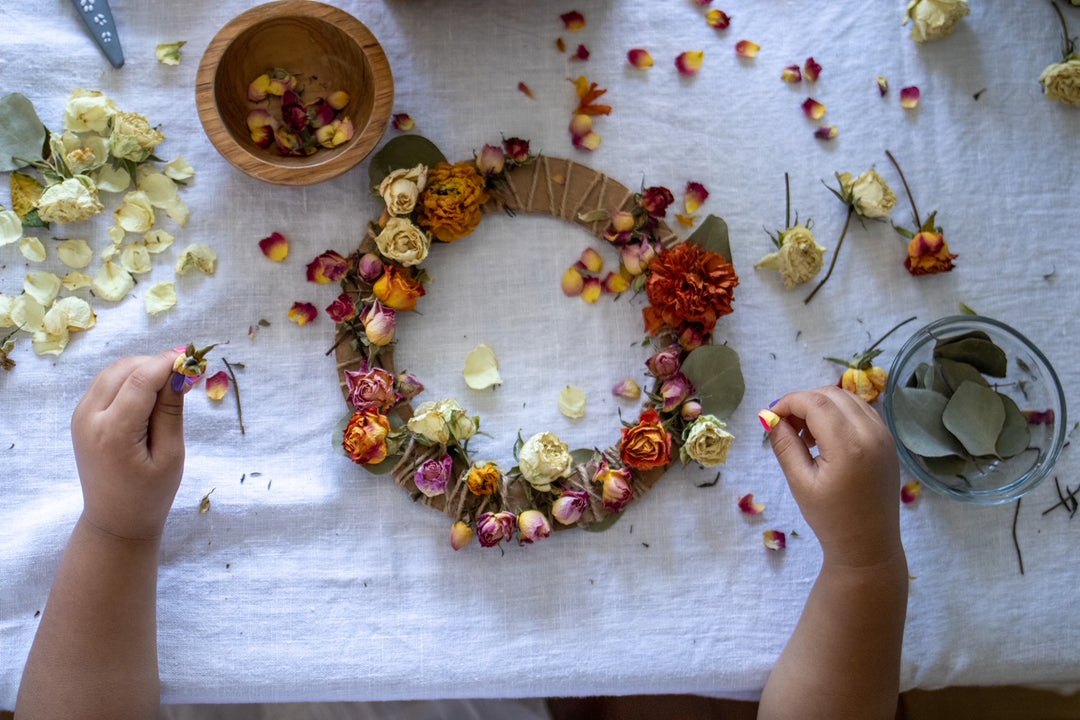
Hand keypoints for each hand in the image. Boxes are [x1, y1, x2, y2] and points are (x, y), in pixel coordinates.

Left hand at [71, 350, 185, 539]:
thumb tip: (178, 373)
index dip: (167, 363)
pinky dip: (131, 379)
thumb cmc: (150, 494)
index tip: (193, 358)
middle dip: (156, 364)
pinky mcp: (82, 416)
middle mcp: (89, 418)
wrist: (115, 520)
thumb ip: (171, 411)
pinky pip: (107, 383)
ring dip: (143, 369)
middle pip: (124, 369)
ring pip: (114, 371)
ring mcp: (81, 416)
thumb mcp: (170, 455)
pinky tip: (151, 395)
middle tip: (186, 375)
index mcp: (113, 433)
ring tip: (171, 385)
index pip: (140, 380)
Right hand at [767, 386, 902, 568]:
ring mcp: (884, 436)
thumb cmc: (830, 519)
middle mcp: (871, 433)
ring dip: (822, 406)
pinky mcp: (888, 442)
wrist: (869, 546)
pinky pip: (862, 412)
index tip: (771, 416)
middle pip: (832, 394)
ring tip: (805, 434)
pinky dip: (840, 414)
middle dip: (804, 402)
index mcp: (849, 445)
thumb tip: (769, 416)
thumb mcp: (800, 482)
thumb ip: (785, 445)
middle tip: (786, 426)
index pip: (815, 403)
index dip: (789, 402)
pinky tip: (826, 437)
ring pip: (848, 399)